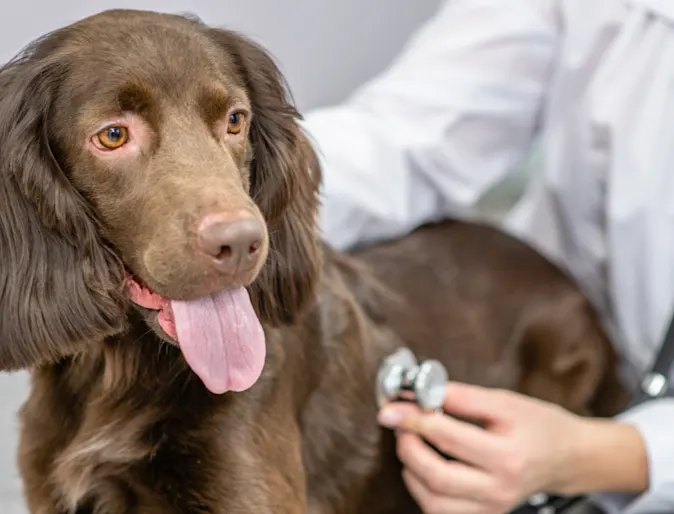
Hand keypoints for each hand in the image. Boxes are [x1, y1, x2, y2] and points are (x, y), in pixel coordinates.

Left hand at [377, 382, 647, 513]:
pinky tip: (423, 467)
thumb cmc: (538, 425)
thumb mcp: (504, 401)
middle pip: (436, 476)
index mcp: (508, 455)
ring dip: (411, 470)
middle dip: (408, 447)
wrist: (567, 457)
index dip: (413, 418)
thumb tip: (418, 393)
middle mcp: (500, 489)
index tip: (392, 407)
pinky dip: (423, 489)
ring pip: (433, 501)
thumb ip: (460, 397)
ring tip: (412, 444)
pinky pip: (441, 511)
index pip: (447, 436)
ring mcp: (493, 508)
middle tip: (401, 425)